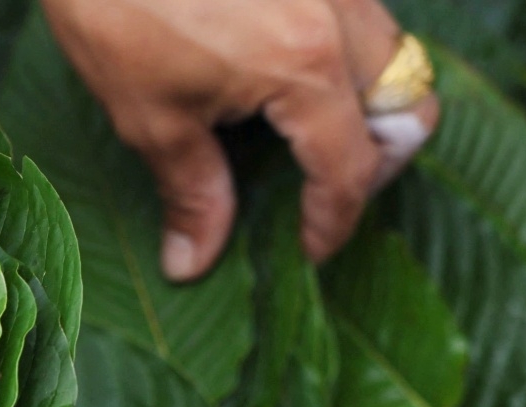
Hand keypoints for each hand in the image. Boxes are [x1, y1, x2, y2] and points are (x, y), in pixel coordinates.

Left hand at [41, 0, 439, 279]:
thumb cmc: (115, 11)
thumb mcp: (149, 116)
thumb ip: (191, 192)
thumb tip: (193, 262)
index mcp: (307, 66)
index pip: (350, 167)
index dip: (333, 221)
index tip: (311, 250)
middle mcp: (341, 16)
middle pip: (410, 105)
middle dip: (379, 161)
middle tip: (324, 192)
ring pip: (395, 55)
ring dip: (369, 107)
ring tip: (307, 141)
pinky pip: (359, 18)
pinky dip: (345, 60)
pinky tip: (287, 79)